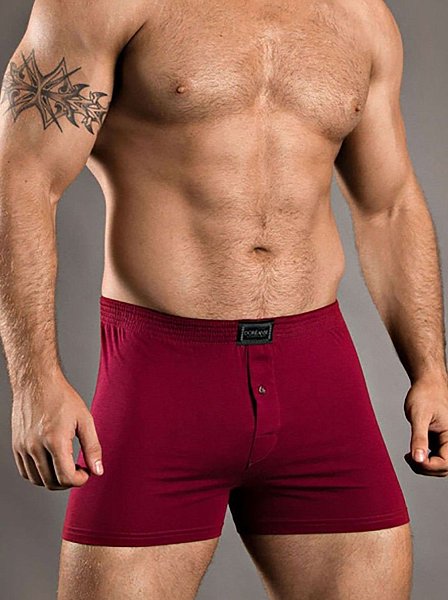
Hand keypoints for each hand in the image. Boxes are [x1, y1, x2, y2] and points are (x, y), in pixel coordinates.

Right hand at [11, 369, 103, 489]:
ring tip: (66, 467)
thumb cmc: (62, 397)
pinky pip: (25, 472)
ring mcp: (23, 447)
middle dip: (68, 482)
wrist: (37, 382)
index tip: (86, 473)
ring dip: (54, 480)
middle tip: (78, 470)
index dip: (79, 481)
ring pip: (37, 480)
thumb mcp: (84, 419)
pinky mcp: (16, 446)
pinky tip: (51, 464)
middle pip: (51, 482)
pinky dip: (39, 475)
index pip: (65, 477)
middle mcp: (36, 446)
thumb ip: (92, 447)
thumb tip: (98, 470)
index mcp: (55, 440)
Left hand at [403, 372, 447, 476]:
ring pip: (439, 464)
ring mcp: (446, 441)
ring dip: (424, 466)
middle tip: (408, 458)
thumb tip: (417, 459)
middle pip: (444, 468)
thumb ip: (419, 438)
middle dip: (426, 468)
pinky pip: (435, 457)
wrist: (427, 383)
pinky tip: (411, 453)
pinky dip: (423, 459)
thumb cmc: (425, 395)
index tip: (412, 458)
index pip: (445, 463)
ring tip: (408, 456)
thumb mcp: (419, 416)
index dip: (429, 466)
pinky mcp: (439, 439)